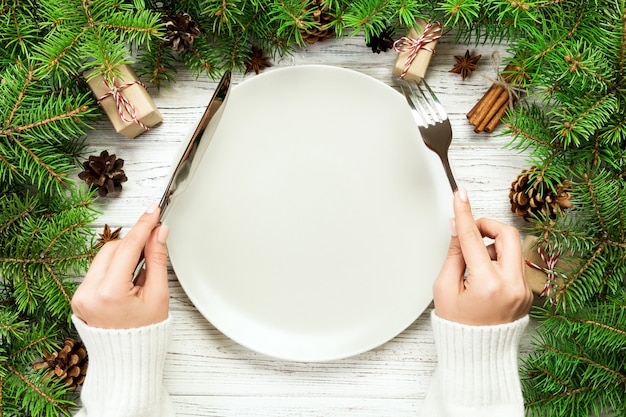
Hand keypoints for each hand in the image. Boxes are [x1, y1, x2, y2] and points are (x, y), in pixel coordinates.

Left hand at [72, 203, 169, 328]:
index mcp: (109, 293)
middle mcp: (88, 292)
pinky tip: (128, 278)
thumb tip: (159, 233)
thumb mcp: (157, 295)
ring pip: (104, 256)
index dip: (142, 226)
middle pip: (113, 248)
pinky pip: (98, 269)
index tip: (152, 212)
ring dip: (124, 254)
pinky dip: (114, 266)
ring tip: (141, 273)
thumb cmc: (144, 334)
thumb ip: (157, 260)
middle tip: (154, 243)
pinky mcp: (79, 296)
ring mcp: (80, 295)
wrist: (126, 359)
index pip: (127, 247)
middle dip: (134, 243)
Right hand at [433, 187, 532, 325]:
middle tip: (472, 231)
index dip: (465, 214)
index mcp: (488, 284)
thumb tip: (457, 228)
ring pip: (513, 248)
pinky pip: (515, 264)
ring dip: (493, 246)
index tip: (461, 195)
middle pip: (508, 234)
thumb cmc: (457, 325)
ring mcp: (524, 290)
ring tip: (474, 267)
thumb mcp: (444, 288)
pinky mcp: (528, 292)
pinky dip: (499, 261)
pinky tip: (484, 277)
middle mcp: (512, 285)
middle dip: (488, 226)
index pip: (473, 239)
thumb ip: (454, 254)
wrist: (478, 354)